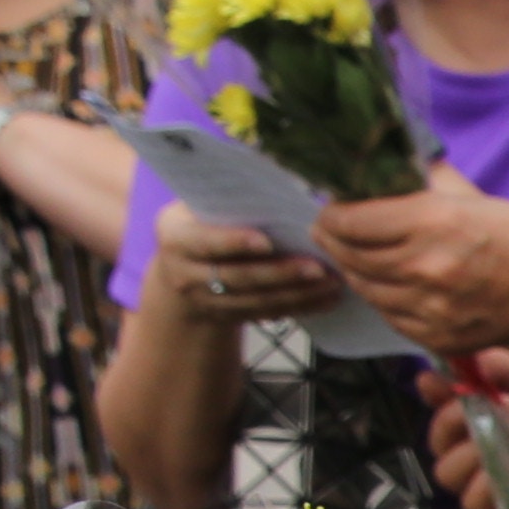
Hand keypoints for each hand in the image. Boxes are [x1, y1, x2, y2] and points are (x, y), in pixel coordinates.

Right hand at [153, 210, 343, 335]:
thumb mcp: (198, 207)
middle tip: (318, 267)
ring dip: (299, 294)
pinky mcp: (228, 317)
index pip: (205, 242)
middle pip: (238, 277)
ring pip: (257, 301)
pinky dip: (301, 307)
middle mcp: (184, 273)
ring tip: (333, 282)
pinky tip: (329, 298)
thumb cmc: (199, 222)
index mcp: (175, 237)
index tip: (266, 242)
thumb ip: (226, 201)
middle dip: (280, 273)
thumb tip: (280, 191)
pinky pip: (268, 314)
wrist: (177, 270)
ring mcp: (206, 301)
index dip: (234, 243)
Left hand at [309, 164, 508, 360]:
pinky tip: (390, 287)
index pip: (349, 221)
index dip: (331, 215)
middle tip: (331, 232)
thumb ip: (417, 183)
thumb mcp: (464, 195)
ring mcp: (430, 308)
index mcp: (431, 222)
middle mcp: (425, 267)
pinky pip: (390, 317)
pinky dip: (384, 301)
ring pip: (366, 289)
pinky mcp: (438, 337)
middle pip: (350, 256)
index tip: (330, 211)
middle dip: (334, 241)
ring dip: (356, 272)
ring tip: (358, 259)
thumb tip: (377, 171)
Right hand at [426, 345, 508, 508]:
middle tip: (472, 410)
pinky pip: (481, 506)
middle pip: (440, 450)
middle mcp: (493, 453)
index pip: (444, 411)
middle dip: (446, 426)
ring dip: (462, 457)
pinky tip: (501, 469)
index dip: (433, 396)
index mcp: (494, 420)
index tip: (434, 380)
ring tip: (489, 442)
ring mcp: (506, 483)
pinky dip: (482, 486)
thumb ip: (503, 369)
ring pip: (451, 479)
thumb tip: (463, 360)